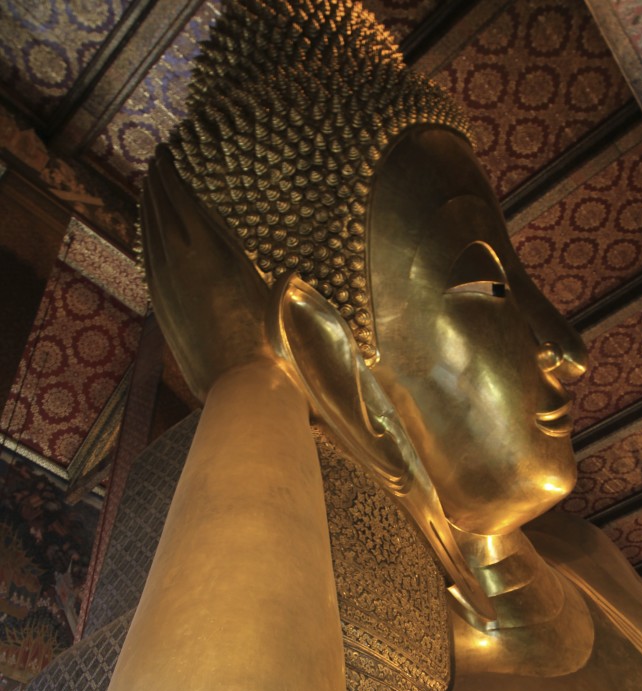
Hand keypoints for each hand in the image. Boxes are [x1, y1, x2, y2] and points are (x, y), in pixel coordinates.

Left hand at [141, 145, 269, 400]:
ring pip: (149, 232)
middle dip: (159, 180)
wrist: (245, 385)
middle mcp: (182, 261)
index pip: (182, 196)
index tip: (172, 148)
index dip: (174, 170)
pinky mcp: (161, 306)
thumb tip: (287, 276)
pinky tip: (149, 229)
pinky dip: (147, 236)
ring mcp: (165, 285)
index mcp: (212, 250)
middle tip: (160, 156)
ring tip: (152, 184)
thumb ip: (275, 278)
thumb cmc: (272, 341)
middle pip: (161, 207)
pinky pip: (148, 259)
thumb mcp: (278, 296)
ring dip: (149, 204)